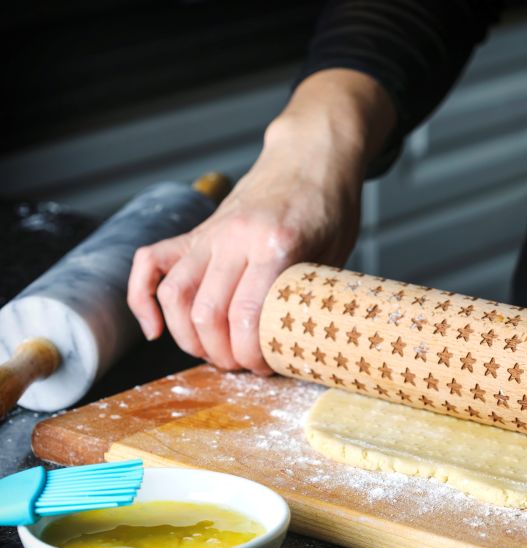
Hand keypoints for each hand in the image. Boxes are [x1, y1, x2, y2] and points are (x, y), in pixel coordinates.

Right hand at [127, 69, 393, 373]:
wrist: (311, 156)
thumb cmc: (330, 206)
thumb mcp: (337, 253)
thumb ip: (312, 294)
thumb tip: (298, 345)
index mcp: (277, 243)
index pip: (248, 313)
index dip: (250, 352)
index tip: (264, 367)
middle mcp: (235, 237)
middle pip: (207, 311)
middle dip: (222, 353)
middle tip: (243, 366)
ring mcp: (210, 232)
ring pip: (175, 295)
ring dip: (188, 337)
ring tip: (214, 354)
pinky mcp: (196, 231)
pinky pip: (151, 263)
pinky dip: (143, 299)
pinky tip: (157, 329)